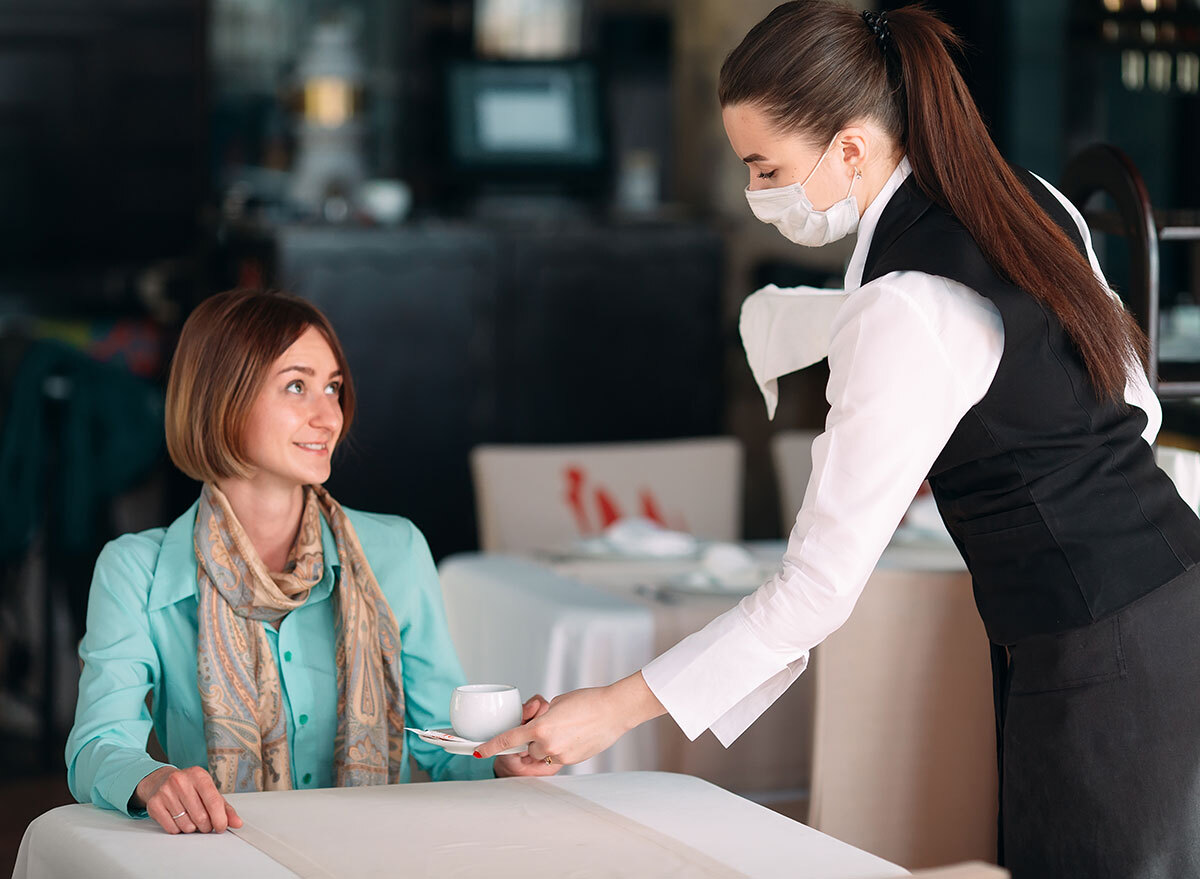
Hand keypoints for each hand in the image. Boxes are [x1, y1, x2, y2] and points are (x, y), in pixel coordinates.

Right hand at [134, 765, 242, 834]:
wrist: (161, 780)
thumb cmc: (189, 787)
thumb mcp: (208, 791)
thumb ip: (225, 808)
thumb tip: (237, 823)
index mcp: (199, 775)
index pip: (214, 802)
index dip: (220, 819)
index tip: (221, 827)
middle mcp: (181, 781)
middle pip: (201, 817)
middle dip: (206, 826)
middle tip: (205, 823)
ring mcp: (165, 792)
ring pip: (187, 825)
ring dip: (192, 828)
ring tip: (191, 818)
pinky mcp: (154, 804)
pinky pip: (172, 829)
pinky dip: (178, 829)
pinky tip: (178, 819)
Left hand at [476, 672, 665, 765]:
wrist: (614, 710)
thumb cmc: (588, 701)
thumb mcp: (556, 704)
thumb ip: (539, 718)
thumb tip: (532, 727)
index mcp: (540, 728)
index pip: (508, 740)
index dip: (490, 747)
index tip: (478, 751)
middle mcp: (548, 745)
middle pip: (526, 748)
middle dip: (530, 739)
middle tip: (545, 724)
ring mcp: (561, 756)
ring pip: (541, 755)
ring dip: (544, 745)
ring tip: (563, 728)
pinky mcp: (572, 761)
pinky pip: (555, 758)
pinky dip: (558, 748)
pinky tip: (572, 735)